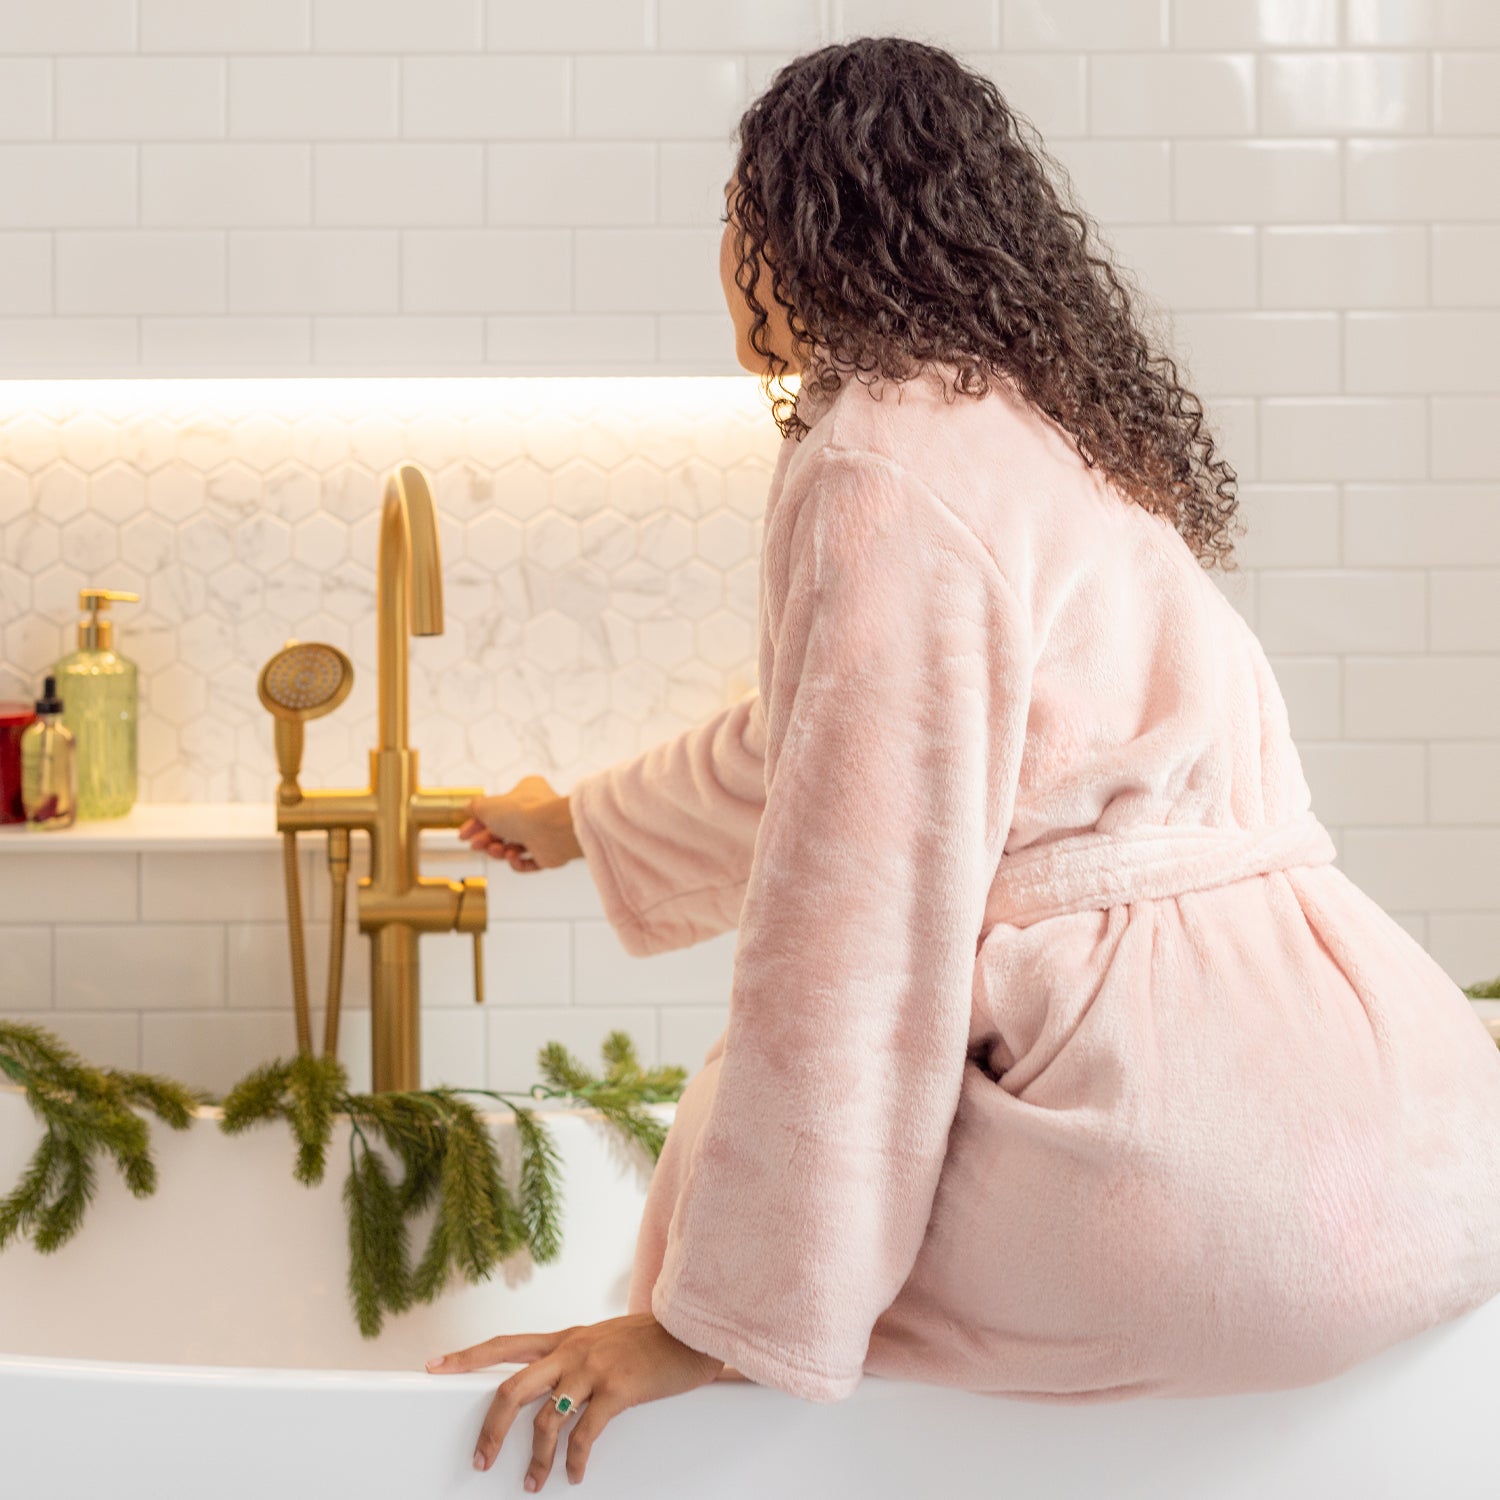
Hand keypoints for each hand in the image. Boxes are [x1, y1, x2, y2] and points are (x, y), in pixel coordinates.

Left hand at [426, 1313, 725, 1488]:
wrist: (689, 1330)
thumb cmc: (649, 1339)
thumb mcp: (603, 1340)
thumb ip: (575, 1358)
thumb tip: (554, 1387)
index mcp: (564, 1338)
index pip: (503, 1344)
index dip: (467, 1356)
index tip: (435, 1366)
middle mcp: (570, 1350)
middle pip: (511, 1388)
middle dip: (491, 1428)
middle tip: (480, 1459)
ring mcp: (592, 1369)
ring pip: (545, 1418)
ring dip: (535, 1458)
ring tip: (532, 1483)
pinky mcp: (617, 1389)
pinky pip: (584, 1434)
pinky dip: (575, 1460)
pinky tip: (575, 1476)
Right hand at [458, 774, 583, 871]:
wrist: (552, 831)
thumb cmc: (522, 813)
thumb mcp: (488, 806)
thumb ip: (476, 807)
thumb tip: (469, 806)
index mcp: (526, 792)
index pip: (497, 809)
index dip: (477, 823)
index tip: (463, 835)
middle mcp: (537, 810)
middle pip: (505, 829)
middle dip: (487, 839)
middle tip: (475, 846)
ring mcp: (545, 833)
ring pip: (515, 846)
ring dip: (501, 851)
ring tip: (496, 851)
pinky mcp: (550, 852)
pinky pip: (530, 861)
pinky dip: (518, 863)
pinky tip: (513, 858)